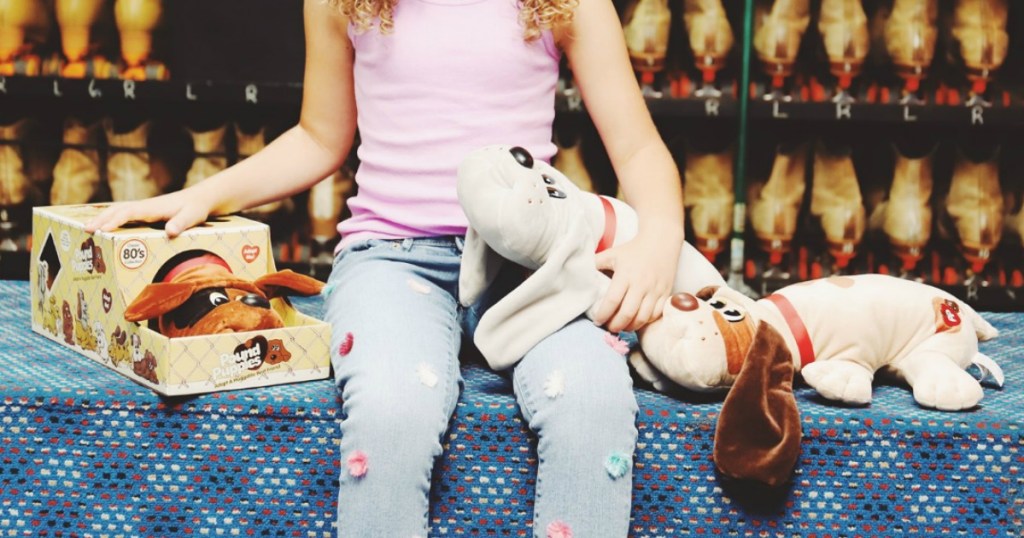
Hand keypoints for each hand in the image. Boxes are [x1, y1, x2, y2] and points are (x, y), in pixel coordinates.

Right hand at [84, 191, 211, 237]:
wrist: (199, 198)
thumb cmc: (195, 208)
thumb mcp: (192, 216)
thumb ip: (182, 223)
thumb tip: (170, 232)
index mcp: (153, 207)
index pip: (130, 212)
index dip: (116, 220)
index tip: (103, 228)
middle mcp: (144, 206)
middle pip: (118, 210)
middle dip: (101, 219)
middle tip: (86, 230)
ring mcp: (143, 208)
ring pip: (118, 211)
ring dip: (102, 218)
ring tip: (87, 229)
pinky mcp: (144, 212)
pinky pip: (123, 215)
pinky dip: (111, 219)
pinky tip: (103, 228)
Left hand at [593, 225, 681, 332]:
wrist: (661, 241)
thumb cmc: (633, 250)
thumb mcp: (611, 254)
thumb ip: (596, 265)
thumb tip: (580, 276)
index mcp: (625, 274)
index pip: (612, 300)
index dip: (603, 314)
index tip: (597, 320)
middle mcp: (641, 284)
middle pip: (627, 314)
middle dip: (615, 325)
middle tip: (609, 327)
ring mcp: (655, 290)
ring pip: (643, 318)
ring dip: (630, 327)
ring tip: (622, 327)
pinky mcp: (666, 293)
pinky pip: (656, 315)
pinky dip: (645, 322)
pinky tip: (637, 321)